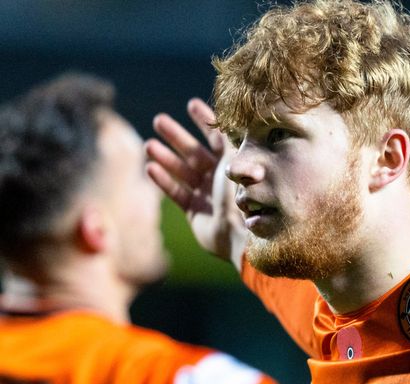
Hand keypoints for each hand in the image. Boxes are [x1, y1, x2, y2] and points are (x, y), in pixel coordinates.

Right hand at [145, 98, 247, 269]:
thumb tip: (232, 111)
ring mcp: (207, 195)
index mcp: (234, 164)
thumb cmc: (240, 195)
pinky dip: (164, 181)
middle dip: (177, 136)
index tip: (191, 104)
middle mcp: (220, 178)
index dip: (204, 120)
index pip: (217, 137)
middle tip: (158, 120)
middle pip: (195, 152)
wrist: (237, 234)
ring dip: (166, 157)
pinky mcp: (195, 212)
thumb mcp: (237, 160)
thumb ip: (231, 137)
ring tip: (149, 144)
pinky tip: (150, 168)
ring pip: (182, 172)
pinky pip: (177, 193)